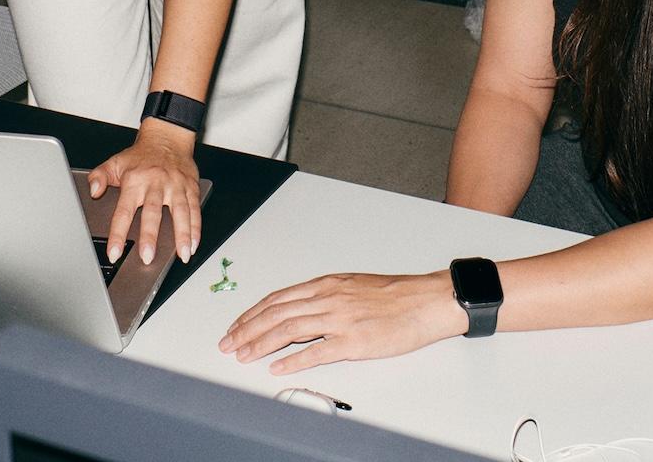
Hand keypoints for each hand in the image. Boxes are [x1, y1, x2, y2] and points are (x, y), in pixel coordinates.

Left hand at [88, 118, 200, 266]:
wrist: (167, 137)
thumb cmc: (141, 155)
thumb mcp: (115, 162)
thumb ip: (99, 177)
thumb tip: (93, 191)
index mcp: (134, 181)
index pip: (123, 212)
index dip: (118, 234)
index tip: (115, 252)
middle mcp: (156, 184)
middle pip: (153, 213)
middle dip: (150, 236)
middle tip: (148, 257)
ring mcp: (175, 185)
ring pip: (180, 212)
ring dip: (182, 234)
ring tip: (182, 255)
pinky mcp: (190, 187)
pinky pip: (195, 208)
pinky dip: (196, 227)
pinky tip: (194, 243)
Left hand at [218, 271, 465, 373]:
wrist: (424, 300)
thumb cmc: (393, 295)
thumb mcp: (352, 286)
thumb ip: (325, 296)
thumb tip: (299, 308)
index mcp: (325, 285)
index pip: (278, 298)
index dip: (253, 313)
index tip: (236, 325)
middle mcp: (327, 298)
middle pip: (276, 312)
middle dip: (247, 328)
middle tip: (228, 343)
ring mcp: (339, 319)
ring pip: (289, 329)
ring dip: (261, 343)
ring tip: (243, 354)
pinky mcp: (354, 341)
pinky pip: (317, 350)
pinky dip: (293, 359)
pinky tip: (277, 367)